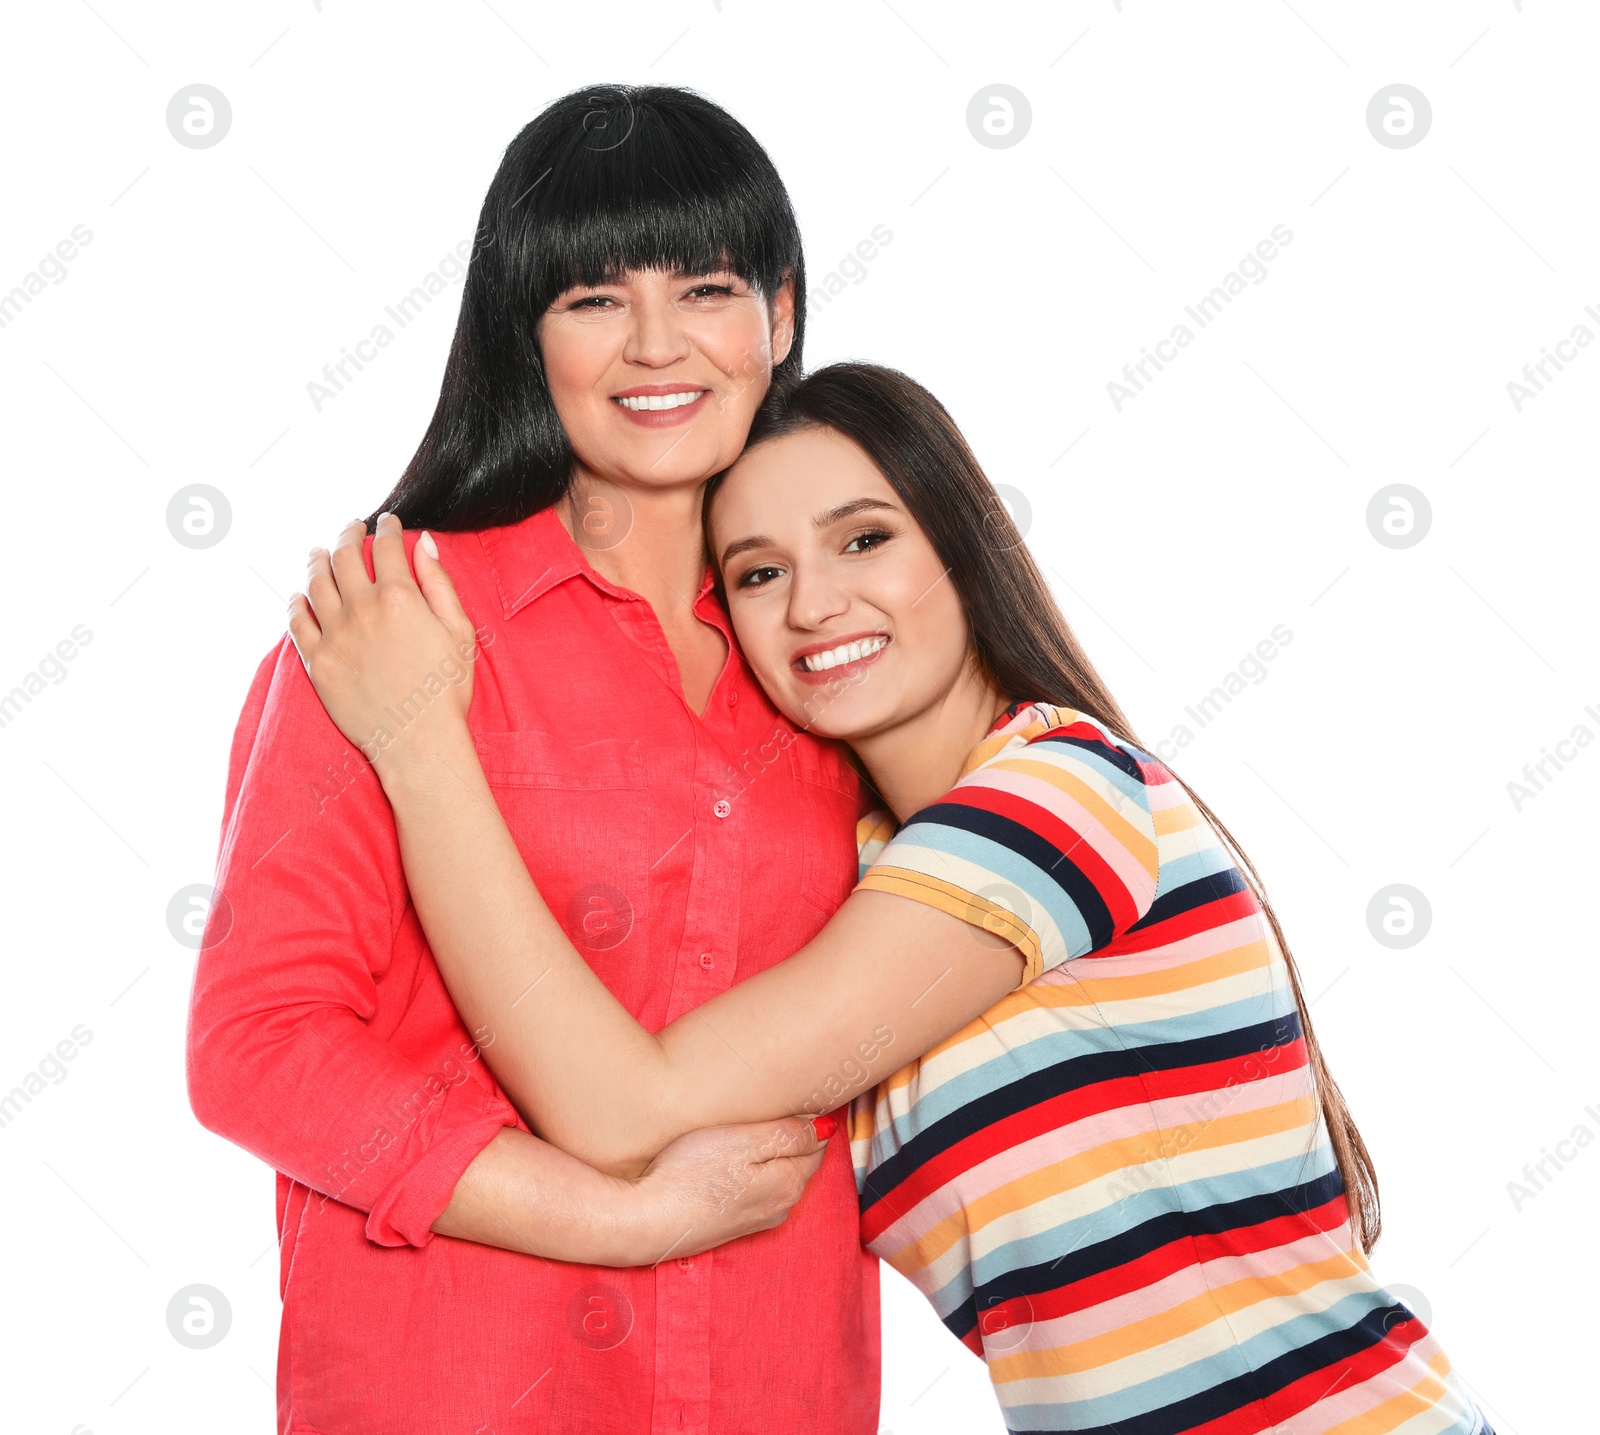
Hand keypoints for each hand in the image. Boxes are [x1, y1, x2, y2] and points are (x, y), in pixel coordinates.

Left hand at [287, 514, 477, 778]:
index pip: (387, 548)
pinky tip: (298, 595)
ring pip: (316, 582)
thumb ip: (439, 583)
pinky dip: (296, 602)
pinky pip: (297, 622)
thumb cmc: (446, 690)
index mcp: (400, 597)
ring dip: (317, 560)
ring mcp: (335, 635)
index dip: (388, 528)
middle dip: (348, 534)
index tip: (388, 522)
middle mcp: (362, 609)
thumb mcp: (459, 631)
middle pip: (344, 556)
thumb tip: (425, 543)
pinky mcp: (318, 662)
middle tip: (352, 528)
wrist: (419, 741)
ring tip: (319, 551)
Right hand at [618, 1116, 834, 1263]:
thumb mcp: (745, 1141)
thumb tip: (828, 1127)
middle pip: (799, 1160)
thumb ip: (790, 1134)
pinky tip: (735, 1157)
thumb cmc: (690, 1173)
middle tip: (780, 1102)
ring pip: (777, 1174)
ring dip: (774, 1152)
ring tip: (756, 1124)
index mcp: (790, 1182)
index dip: (811, 1115)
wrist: (642, 1220)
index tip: (802, 1091)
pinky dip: (755, 1170)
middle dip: (796, 1134)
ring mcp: (755, 1218)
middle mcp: (780, 1206)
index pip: (818, 1142)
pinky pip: (756, 1188)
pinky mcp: (730, 1223)